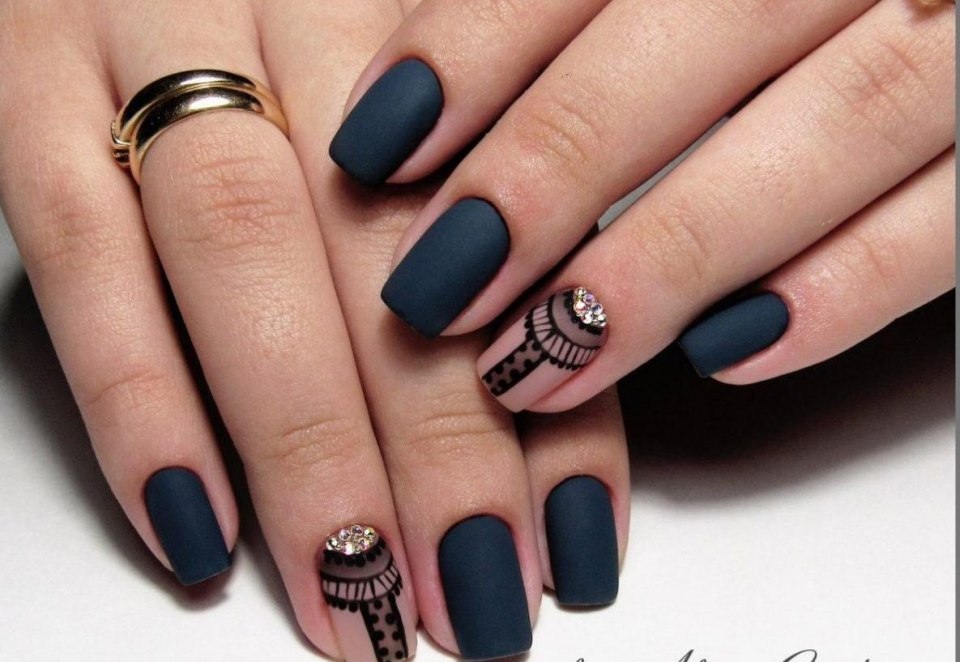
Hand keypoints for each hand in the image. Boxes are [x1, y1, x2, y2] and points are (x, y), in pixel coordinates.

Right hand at [0, 2, 629, 658]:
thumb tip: (558, 368)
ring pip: (243, 252)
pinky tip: (196, 523)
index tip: (573, 533)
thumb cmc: (335, 22)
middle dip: (437, 445)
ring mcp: (153, 43)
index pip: (521, 233)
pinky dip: (138, 396)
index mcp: (436, 23)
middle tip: (472, 589)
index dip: (556, 396)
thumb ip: (489, 190)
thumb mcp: (442, 74)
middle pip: (385, 252)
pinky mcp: (33, 87)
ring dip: (305, 444)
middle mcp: (297, 11)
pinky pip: (77, 247)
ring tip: (356, 589)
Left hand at [331, 0, 954, 411]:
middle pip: (698, 35)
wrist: (948, 3)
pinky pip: (953, 221)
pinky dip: (842, 292)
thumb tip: (422, 95)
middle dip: (551, 168)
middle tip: (436, 283)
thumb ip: (584, 12)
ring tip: (542, 357)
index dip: (476, 45)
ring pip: (832, 129)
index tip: (378, 144)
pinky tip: (726, 354)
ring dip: (668, 259)